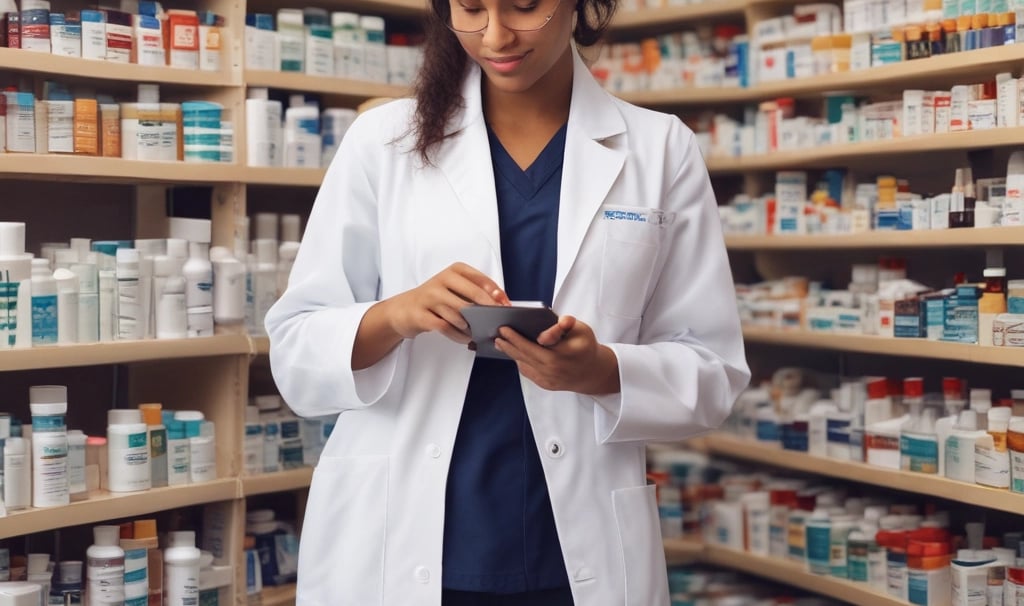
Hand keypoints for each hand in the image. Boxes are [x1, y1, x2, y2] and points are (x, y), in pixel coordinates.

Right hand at [385, 262, 508, 344]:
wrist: (403, 310)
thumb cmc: (434, 300)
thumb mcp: (454, 290)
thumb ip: (474, 293)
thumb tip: (500, 304)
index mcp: (454, 271)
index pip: (481, 279)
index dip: (496, 293)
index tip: (506, 305)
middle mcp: (441, 280)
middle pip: (473, 294)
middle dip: (489, 309)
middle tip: (497, 321)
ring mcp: (429, 296)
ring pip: (460, 313)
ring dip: (472, 326)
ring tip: (477, 333)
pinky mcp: (421, 314)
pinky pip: (446, 326)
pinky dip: (458, 335)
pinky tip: (464, 338)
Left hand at [494, 315, 620, 394]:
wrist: (593, 372)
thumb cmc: (586, 347)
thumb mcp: (581, 330)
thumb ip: (565, 325)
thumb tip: (549, 329)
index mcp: (561, 355)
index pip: (534, 345)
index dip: (518, 338)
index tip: (505, 329)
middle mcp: (553, 369)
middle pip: (524, 355)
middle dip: (508, 343)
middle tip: (498, 333)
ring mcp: (548, 379)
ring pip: (524, 364)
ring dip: (511, 353)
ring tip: (500, 342)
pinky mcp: (545, 384)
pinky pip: (528, 371)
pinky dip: (520, 361)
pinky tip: (514, 353)